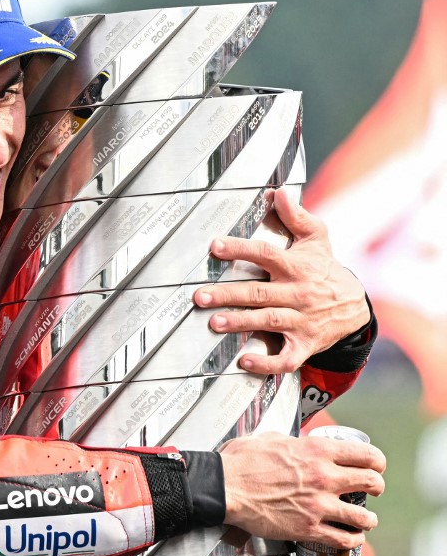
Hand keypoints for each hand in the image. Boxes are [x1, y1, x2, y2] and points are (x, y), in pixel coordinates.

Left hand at [193, 187, 369, 373]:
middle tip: (199, 296)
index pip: (266, 254)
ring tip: (214, 322)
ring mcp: (302, 321)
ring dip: (240, 323)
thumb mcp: (317, 239)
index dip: (240, 249)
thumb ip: (296, 216)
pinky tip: (243, 362)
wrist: (355, 306)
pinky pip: (286, 358)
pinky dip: (266, 363)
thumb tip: (277, 193)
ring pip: (268, 322)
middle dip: (228, 294)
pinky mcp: (304, 344)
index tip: (215, 246)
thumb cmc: (325, 268)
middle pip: (259, 293)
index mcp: (297, 267)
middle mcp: (298, 294)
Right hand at [220, 432, 385, 547]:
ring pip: (365, 517)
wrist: (224, 486)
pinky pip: (344, 539)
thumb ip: (293, 442)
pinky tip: (351, 537)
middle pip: (372, 483)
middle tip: (372, 491)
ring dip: (368, 519)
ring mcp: (318, 505)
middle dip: (376, 488)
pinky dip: (352, 540)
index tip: (374, 466)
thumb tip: (297, 444)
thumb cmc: (240, 461)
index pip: (367, 455)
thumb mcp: (270, 438)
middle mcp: (324, 477)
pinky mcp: (308, 528)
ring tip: (365, 519)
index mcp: (317, 451)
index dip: (377, 462)